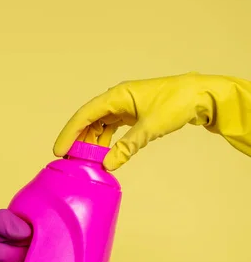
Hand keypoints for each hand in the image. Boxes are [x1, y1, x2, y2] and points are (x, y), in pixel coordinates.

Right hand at [54, 72, 250, 169]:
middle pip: (89, 120)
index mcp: (118, 96)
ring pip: (100, 125)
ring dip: (92, 142)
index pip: (85, 114)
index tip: (59, 150)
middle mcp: (118, 99)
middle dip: (78, 140)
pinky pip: (112, 127)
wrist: (201, 96)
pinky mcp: (133, 114)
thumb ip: (127, 147)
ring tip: (84, 161)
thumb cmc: (177, 104)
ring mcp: (125, 106)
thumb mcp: (150, 128)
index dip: (70, 133)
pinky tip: (103, 154)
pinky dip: (105, 141)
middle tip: (69, 161)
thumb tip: (107, 165)